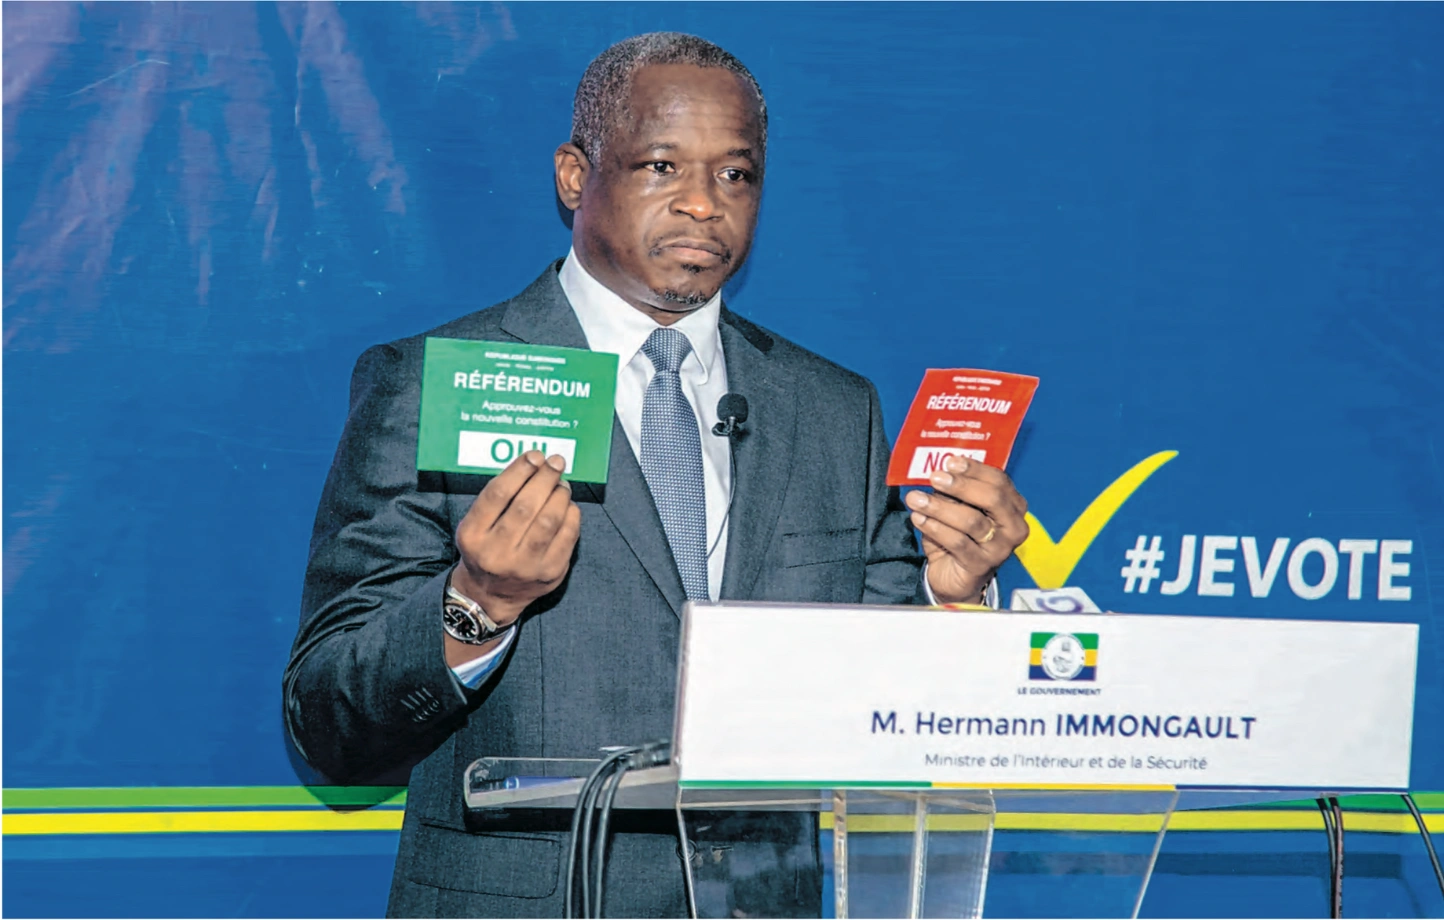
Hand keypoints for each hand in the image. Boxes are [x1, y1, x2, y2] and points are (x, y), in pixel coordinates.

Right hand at [452, 450, 580, 627]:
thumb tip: (536, 464)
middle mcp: (497, 552)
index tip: (535, 456)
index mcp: (473, 535)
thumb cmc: (486, 548)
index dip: (520, 470)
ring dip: (559, 495)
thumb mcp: (476, 525)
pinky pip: (567, 537)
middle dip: (544, 478)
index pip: (498, 494)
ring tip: (562, 484)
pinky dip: (571, 515)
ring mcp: (525, 566)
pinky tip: (568, 505)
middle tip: (556, 463)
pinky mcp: (550, 574)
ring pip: (549, 520)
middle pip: (526, 506)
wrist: (492, 595)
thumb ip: (498, 498)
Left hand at [905, 455, 1029, 603]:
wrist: (955, 578)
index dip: (975, 469)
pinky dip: (935, 528)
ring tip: (916, 499)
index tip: (950, 462)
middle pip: (992, 498)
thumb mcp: (958, 509)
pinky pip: (957, 542)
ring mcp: (1000, 548)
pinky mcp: (981, 565)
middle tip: (935, 478)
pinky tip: (918, 519)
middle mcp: (1013, 527)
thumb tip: (938, 473)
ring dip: (939, 507)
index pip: (1000, 481)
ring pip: (971, 521)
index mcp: (1013, 506)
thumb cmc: (959, 536)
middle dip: (961, 486)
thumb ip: (954, 492)